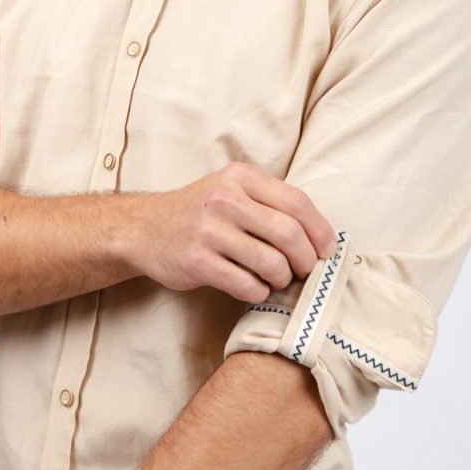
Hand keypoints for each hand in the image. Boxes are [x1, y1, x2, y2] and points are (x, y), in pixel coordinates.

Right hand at [123, 162, 336, 302]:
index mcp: (240, 177)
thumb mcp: (230, 190)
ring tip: (277, 279)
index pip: (297, 202)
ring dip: (283, 278)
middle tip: (305, 270)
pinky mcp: (197, 262)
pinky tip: (254, 287)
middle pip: (289, 234)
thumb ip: (269, 203)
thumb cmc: (199, 213)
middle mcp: (225, 200)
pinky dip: (259, 292)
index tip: (327, 250)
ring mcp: (209, 231)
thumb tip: (319, 236)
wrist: (144, 229)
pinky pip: (246, 285)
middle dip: (306, 259)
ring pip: (271, 263)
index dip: (320, 230)